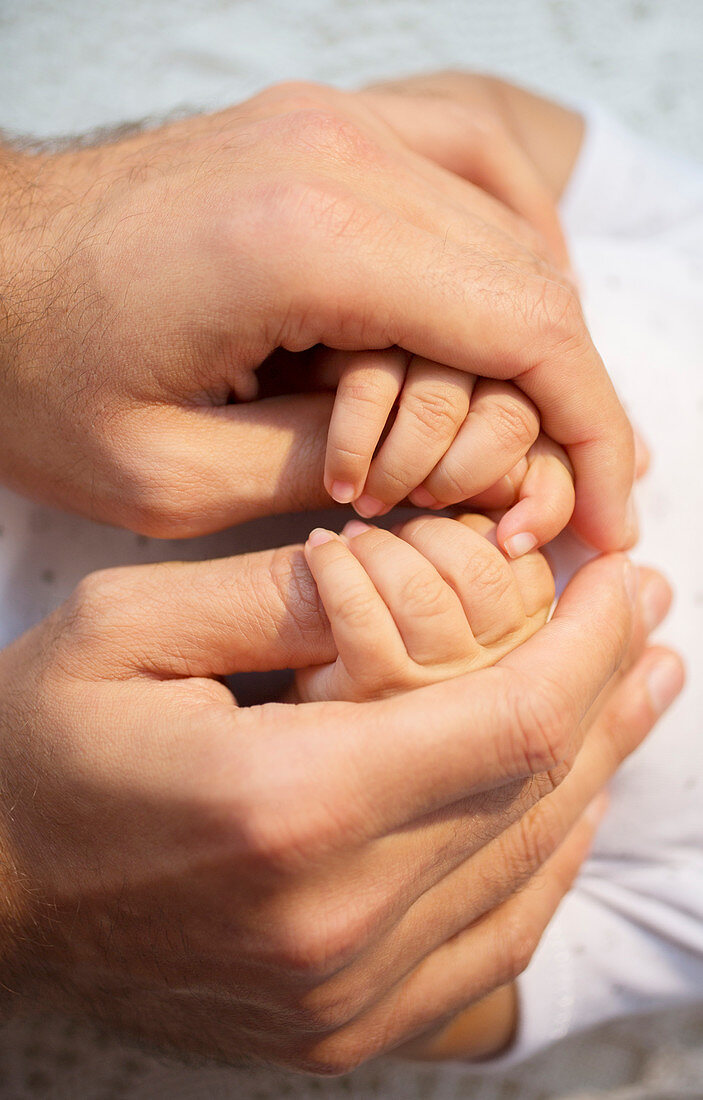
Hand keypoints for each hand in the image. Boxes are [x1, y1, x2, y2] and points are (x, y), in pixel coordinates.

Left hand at [0, 79, 632, 546]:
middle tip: (574, 499)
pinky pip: (465, 172)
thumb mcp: (173, 479)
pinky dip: (508, 251)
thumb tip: (438, 477)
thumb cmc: (38, 375)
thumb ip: (327, 475)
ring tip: (537, 429)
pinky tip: (498, 322)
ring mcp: (332, 125)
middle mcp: (338, 155)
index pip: (523, 328)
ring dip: (542, 336)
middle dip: (573, 402)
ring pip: (512, 225)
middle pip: (533, 279)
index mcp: (305, 242)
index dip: (592, 432)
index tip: (614, 516)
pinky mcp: (320, 130)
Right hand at [0, 548, 680, 1071]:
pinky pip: (485, 947)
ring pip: (527, 872)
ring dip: (598, 773)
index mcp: (284, 805)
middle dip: (611, 694)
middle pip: (536, 795)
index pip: (507, 721)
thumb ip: (282, 596)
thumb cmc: (36, 750)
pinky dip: (542, 864)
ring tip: (640, 694)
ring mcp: (339, 993)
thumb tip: (409, 569)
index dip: (589, 644)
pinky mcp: (334, 1026)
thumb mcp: (129, 629)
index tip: (627, 581)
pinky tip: (570, 805)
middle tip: (649, 622)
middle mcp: (331, 919)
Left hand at [295, 512, 554, 702]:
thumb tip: (500, 505)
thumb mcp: (455, 606)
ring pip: (420, 592)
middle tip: (387, 530)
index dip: (479, 528)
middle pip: (480, 572)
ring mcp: (431, 692)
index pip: (526, 569)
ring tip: (351, 541)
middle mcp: (488, 678)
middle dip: (427, 531)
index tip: (435, 528)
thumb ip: (483, 561)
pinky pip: (360, 612)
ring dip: (377, 547)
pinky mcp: (370, 693)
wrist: (304, 718)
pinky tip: (320, 551)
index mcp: (521, 650)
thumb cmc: (384, 642)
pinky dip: (335, 567)